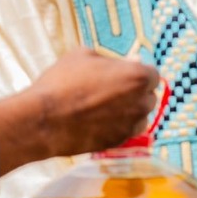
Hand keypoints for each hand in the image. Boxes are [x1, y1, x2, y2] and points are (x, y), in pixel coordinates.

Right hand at [0, 50, 159, 173]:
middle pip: (148, 96)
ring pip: (140, 116)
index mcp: (137, 77)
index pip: (152, 74)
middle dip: (136, 92)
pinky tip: (99, 120)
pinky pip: (126, 131)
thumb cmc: (63, 81)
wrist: (44, 120)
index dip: (137, 73)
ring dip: (130, 110)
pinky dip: (118, 125)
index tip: (124, 73)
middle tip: (113, 89)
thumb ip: (109, 59)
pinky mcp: (118, 142)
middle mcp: (141, 103)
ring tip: (106, 106)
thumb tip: (122, 63)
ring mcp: (130, 126)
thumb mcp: (83, 55)